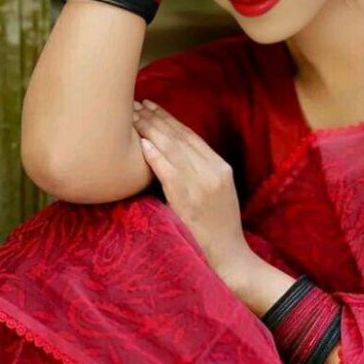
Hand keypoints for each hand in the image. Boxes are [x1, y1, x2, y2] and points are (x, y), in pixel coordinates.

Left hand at [132, 98, 251, 279]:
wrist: (230, 260)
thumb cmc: (217, 231)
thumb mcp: (217, 195)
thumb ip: (200, 174)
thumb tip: (172, 157)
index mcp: (221, 168)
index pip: (191, 136)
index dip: (169, 118)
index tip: (151, 106)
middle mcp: (214, 172)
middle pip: (180, 137)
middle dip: (156, 118)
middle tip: (135, 103)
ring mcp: (203, 186)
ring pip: (173, 150)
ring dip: (150, 130)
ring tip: (132, 116)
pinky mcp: (190, 201)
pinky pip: (170, 173)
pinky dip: (156, 157)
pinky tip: (142, 144)